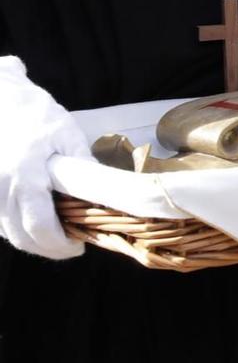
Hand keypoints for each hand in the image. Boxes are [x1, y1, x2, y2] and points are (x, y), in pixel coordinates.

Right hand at [0, 57, 90, 260]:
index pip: (39, 227)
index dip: (60, 245)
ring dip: (32, 239)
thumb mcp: (67, 135)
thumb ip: (82, 167)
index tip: (78, 246)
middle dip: (47, 248)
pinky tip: (35, 221)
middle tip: (71, 246)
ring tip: (57, 234)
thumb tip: (103, 194)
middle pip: (21, 237)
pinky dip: (16, 227)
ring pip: (7, 231)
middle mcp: (1, 189)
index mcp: (25, 177)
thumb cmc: (35, 113)